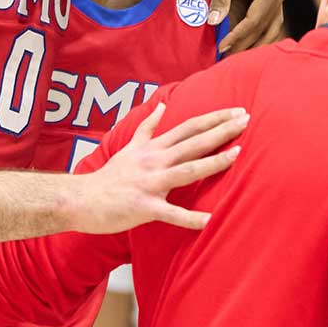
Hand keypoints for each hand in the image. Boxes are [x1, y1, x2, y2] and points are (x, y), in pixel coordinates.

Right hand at [71, 103, 246, 233]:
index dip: (214, 118)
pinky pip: (171, 213)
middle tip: (246, 120)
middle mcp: (154, 160)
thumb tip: (161, 106)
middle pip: (193, 142)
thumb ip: (148, 128)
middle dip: (221, 131)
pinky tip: (209, 220)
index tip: (237, 111)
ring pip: (187, 170)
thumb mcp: (129, 147)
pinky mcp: (145, 206)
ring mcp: (150, 183)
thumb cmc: (108, 177)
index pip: (190, 128)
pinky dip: (190, 218)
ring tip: (237, 155)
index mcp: (154, 148)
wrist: (81, 199)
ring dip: (213, 163)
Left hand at [203, 0, 287, 52]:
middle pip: (266, 28)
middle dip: (247, 45)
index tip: (221, 49)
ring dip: (255, 42)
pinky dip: (259, 33)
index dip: (238, 37)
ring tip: (237, 56)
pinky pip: (270, 20)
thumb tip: (213, 23)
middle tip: (227, 59)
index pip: (255, 21)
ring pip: (272, 27)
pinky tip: (246, 43)